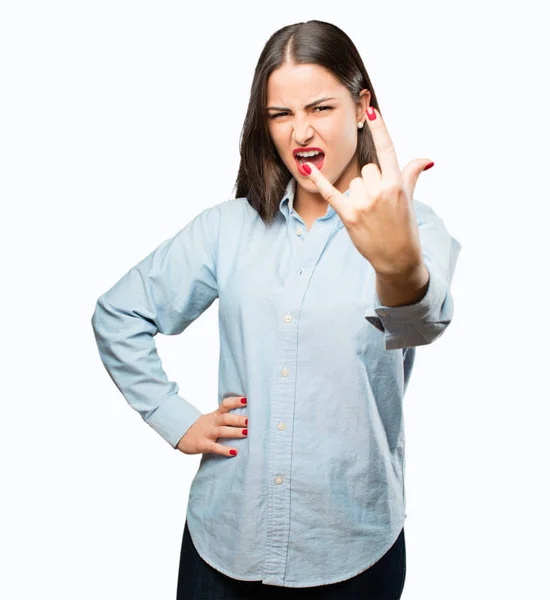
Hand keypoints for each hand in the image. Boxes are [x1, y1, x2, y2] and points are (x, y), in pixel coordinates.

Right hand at [176, 396, 247, 456]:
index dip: (236, 401)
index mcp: (215, 415)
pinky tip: (234, 452)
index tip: (247, 400)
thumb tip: (246, 417)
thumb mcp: (211, 419)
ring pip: (221, 431)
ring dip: (234, 432)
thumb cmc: (201, 427)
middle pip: (226, 418)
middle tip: (251, 421)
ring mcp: (207, 434)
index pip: (225, 404)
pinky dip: (225, 450)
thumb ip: (225, 417)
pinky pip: (215, 447)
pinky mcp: (203, 445)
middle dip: (238, 419)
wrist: (181, 435)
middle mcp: (212, 423)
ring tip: (246, 433)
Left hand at [302, 106, 433, 278]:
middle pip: (366, 169)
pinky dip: (318, 181)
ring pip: (353, 183)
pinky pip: (330, 193)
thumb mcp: (409, 200)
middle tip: (379, 204)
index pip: (387, 150)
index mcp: (397, 184)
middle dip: (371, 183)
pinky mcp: (349, 216)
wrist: (397, 258)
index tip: (371, 110)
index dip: (380, 129)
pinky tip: (306, 167)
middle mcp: (380, 191)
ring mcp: (364, 204)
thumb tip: (426, 159)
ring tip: (370, 213)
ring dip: (358, 194)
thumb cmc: (404, 228)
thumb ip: (411, 175)